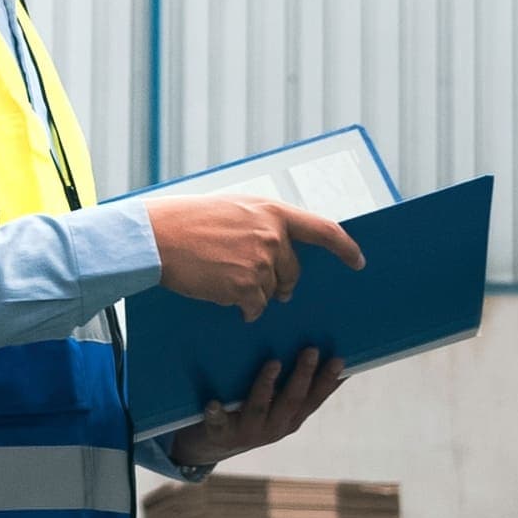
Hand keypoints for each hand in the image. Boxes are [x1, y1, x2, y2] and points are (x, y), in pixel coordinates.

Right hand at [146, 195, 364, 316]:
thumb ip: (262, 224)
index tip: (358, 260)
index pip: (323, 229)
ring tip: (222, 277)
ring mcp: (260, 263)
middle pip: (292, 271)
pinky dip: (242, 308)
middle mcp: (273, 236)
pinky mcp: (245, 288)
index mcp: (272, 212)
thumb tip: (279, 247)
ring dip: (253, 293)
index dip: (345, 247)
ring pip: (270, 293)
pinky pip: (253, 308)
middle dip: (282, 283)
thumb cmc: (190, 220)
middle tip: (265, 286)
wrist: (159, 236)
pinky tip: (221, 293)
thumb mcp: (235, 209)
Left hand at [168, 346, 345, 467]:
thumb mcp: (280, 402)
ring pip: (260, 409)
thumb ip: (297, 383)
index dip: (328, 381)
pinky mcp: (221, 433)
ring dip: (267, 386)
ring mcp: (248, 432)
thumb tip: (327, 348)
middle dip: (302, 376)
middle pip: (292, 401)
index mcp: (292, 418)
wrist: (217, 443)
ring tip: (273, 363)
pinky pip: (219, 423)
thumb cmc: (256, 411)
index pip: (315, 399)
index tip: (340, 359)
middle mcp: (275, 427)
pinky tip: (214, 402)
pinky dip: (217, 413)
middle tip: (311, 350)